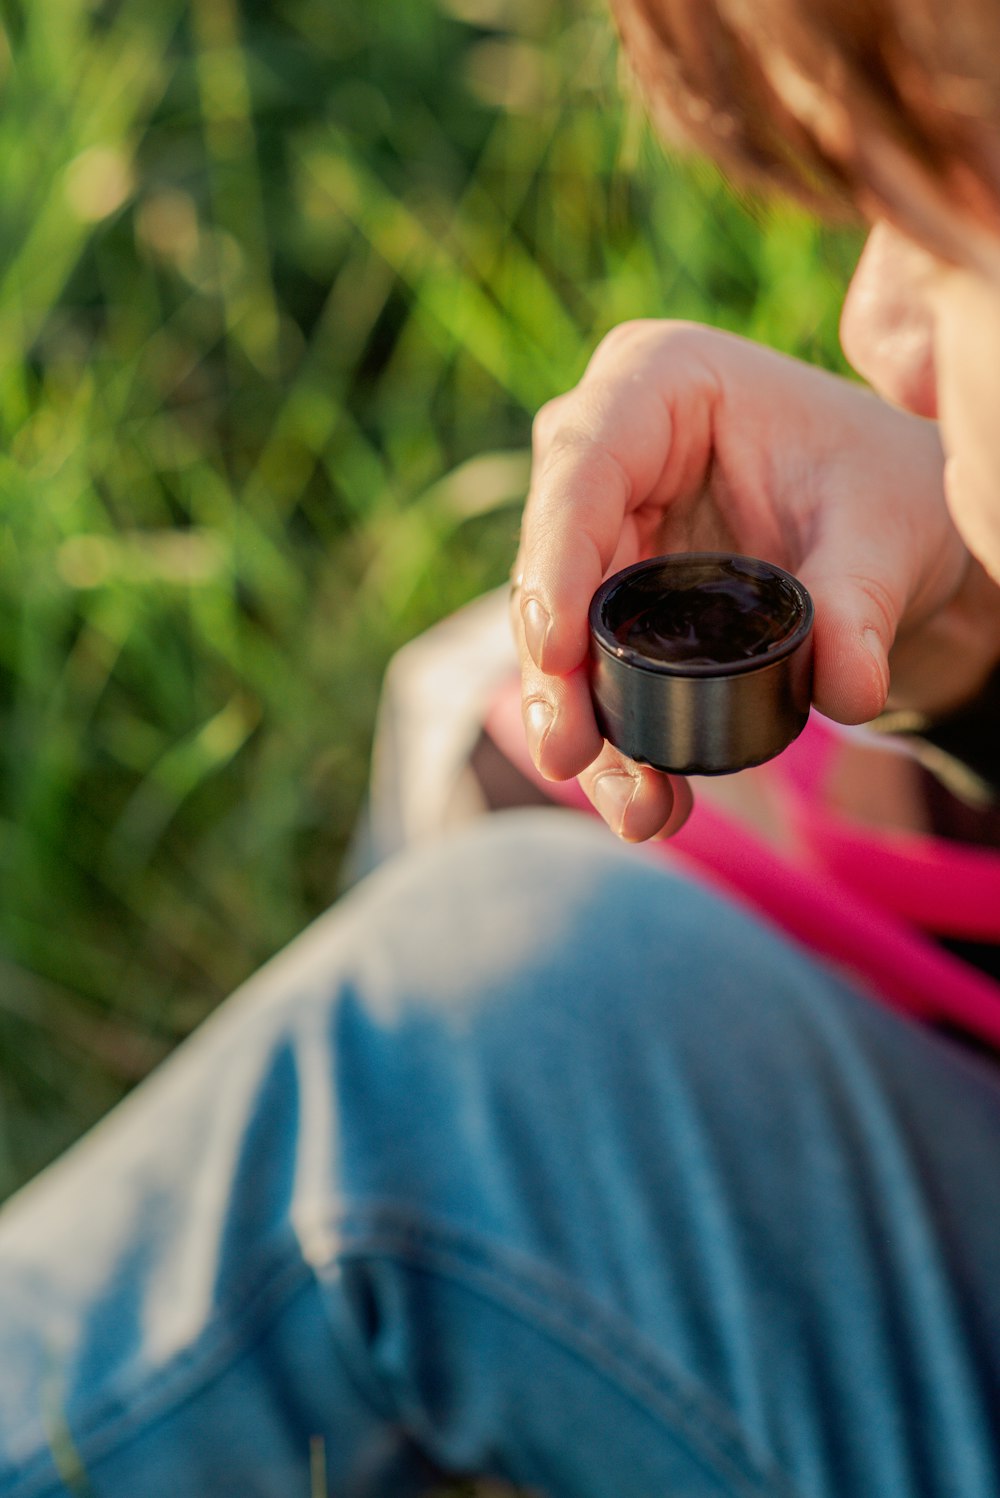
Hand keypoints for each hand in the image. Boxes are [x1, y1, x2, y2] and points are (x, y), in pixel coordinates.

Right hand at [512, 319, 978, 839]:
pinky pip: (593, 669)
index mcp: (664, 382)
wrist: (893, 530)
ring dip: (587, 725)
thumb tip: (848, 691)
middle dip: (558, 672)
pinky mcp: (612, 594)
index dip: (555, 557)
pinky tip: (646, 801)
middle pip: (554, 562)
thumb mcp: (885, 533)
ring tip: (637, 808)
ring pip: (560, 632)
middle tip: (569, 754)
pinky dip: (618, 738)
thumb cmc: (884, 489)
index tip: (555, 650)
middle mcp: (612, 449)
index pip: (583, 463)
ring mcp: (605, 526)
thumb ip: (861, 603)